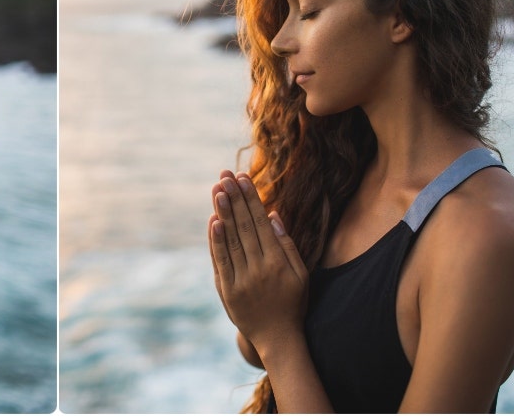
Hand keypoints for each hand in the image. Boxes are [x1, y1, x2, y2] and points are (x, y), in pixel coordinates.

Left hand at [208, 170, 308, 356]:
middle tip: (226, 175)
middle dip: (235, 199)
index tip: (243, 178)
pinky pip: (221, 261)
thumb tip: (273, 215)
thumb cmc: (293, 303)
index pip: (261, 223)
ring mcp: (242, 280)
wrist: (277, 338)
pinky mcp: (227, 290)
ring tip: (217, 190)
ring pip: (231, 240)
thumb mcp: (300, 274)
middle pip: (245, 227)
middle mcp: (260, 269)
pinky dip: (216, 241)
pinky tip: (213, 221)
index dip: (251, 199)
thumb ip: (287, 244)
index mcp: (279, 262)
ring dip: (223, 213)